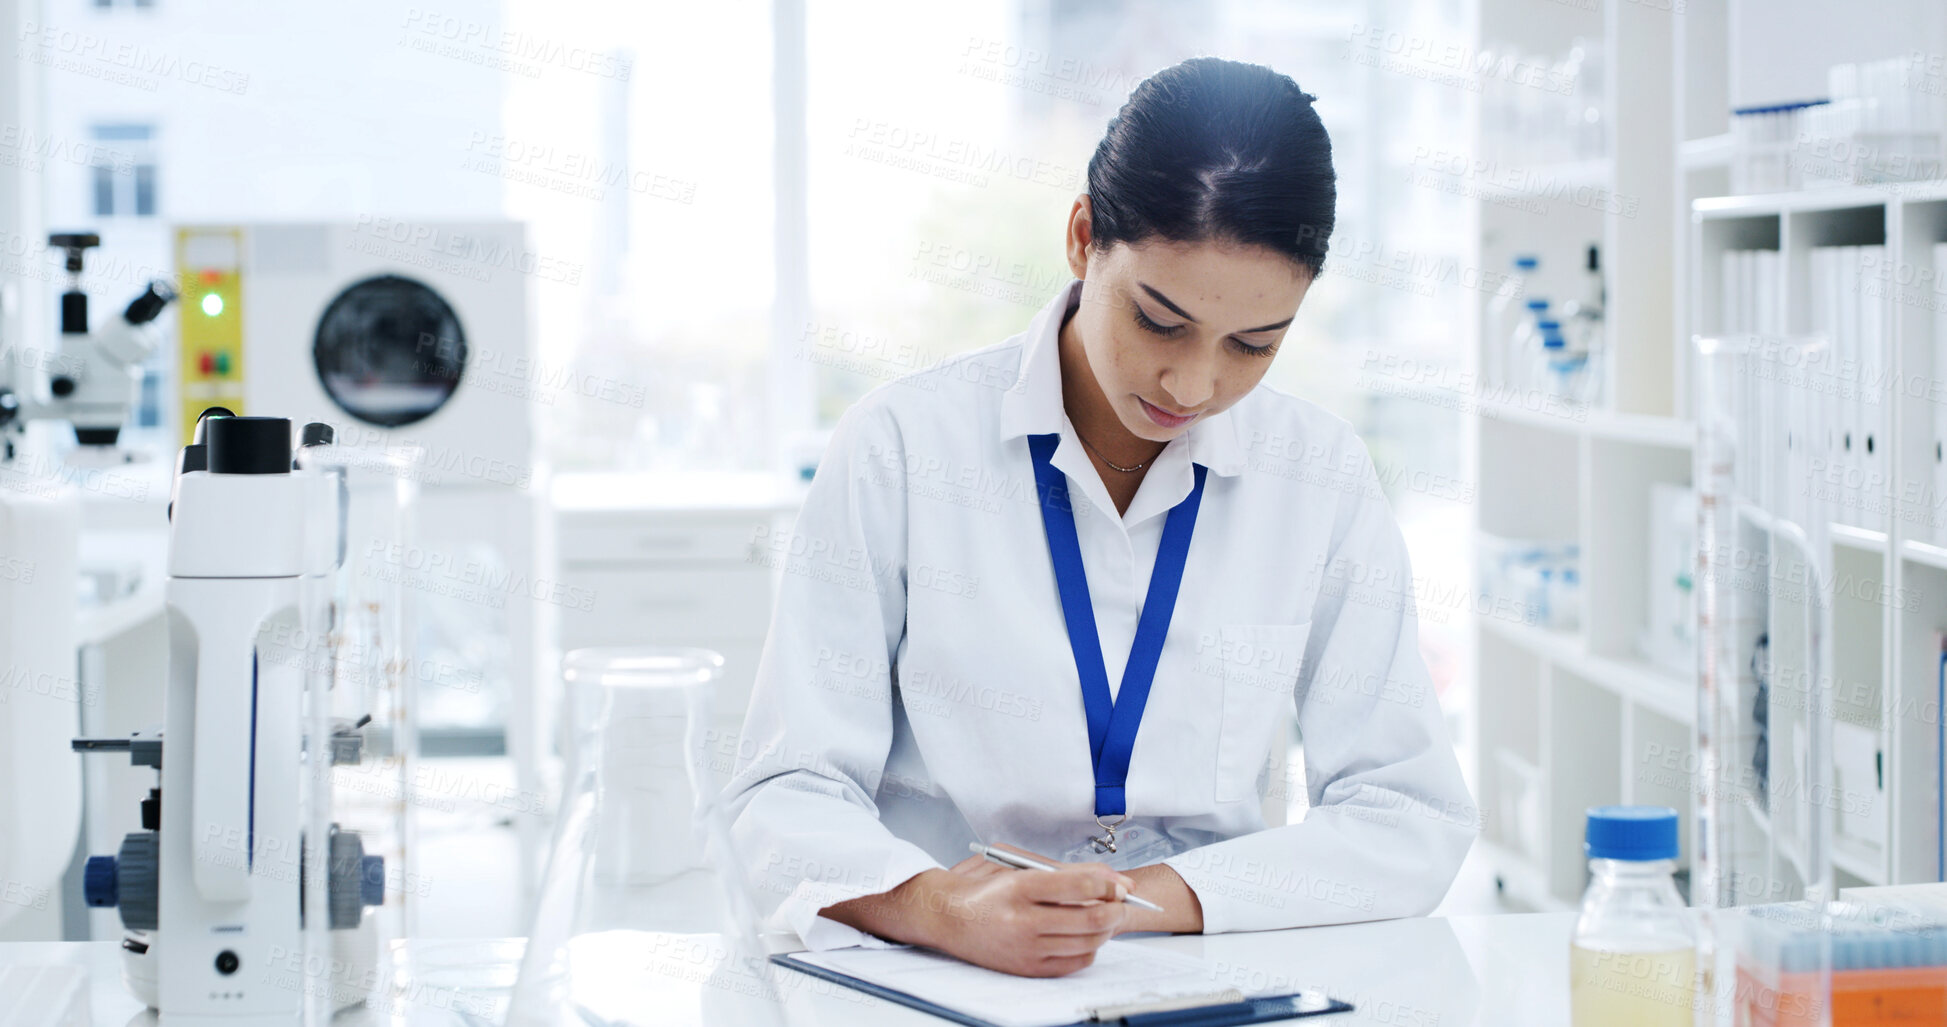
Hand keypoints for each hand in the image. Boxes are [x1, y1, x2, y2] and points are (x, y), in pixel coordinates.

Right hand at [823, 845, 1134, 976]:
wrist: (944, 916)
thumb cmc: (981, 886)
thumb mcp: (1016, 863)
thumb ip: (1063, 870)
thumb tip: (1110, 880)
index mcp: (1019, 887)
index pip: (1080, 887)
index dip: (1109, 884)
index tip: (1120, 883)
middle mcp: (1022, 921)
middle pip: (1090, 919)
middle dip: (1117, 909)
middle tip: (1122, 901)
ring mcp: (1025, 948)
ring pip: (1087, 942)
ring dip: (1106, 928)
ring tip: (1104, 916)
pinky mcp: (1026, 968)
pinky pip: (1075, 962)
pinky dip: (1089, 948)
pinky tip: (1084, 935)